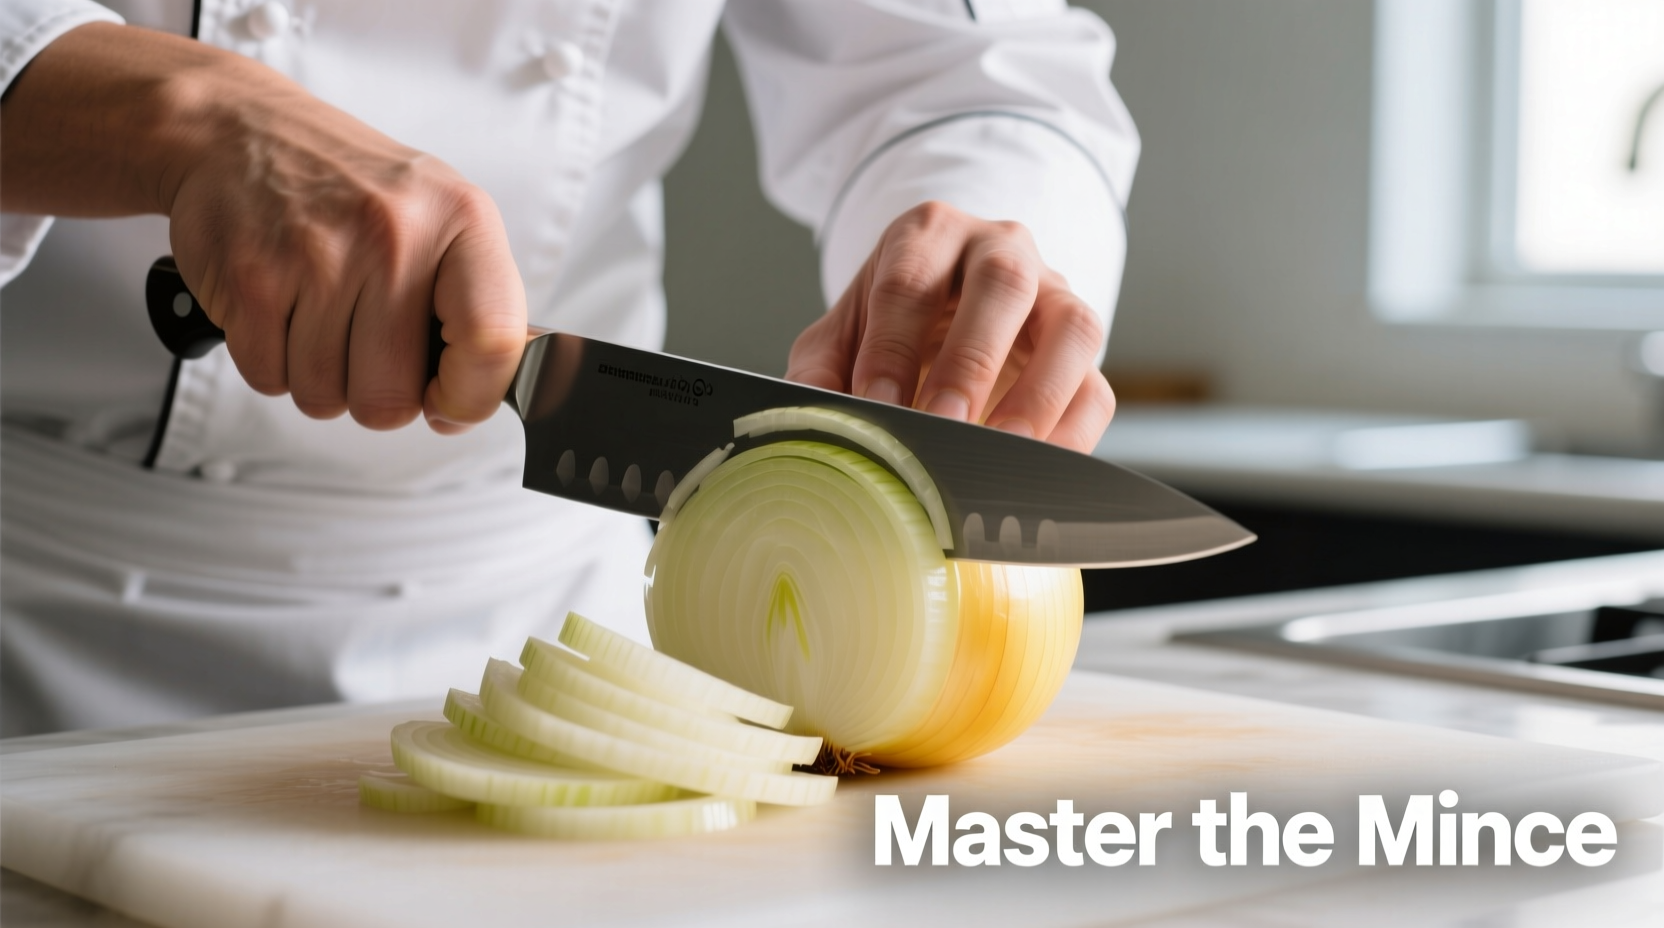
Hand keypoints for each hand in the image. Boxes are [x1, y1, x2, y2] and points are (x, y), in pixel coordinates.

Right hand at [1, 23, 523, 433]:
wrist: (241, 131)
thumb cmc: (353, 187)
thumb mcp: (443, 219)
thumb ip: (480, 304)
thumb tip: (494, 391)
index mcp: (461, 221)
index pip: (493, 341)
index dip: (471, 396)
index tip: (449, 401)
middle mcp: (393, 235)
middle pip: (393, 395)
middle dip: (377, 393)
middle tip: (366, 345)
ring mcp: (318, 256)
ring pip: (327, 396)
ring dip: (321, 378)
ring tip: (320, 317)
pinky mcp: (252, 278)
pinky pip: (271, 379)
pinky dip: (274, 363)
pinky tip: (283, 312)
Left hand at [786, 202, 1115, 452]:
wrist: (944, 312)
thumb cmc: (892, 323)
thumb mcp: (842, 335)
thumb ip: (820, 372)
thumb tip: (812, 422)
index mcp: (929, 234)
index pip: (910, 280)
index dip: (891, 348)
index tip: (875, 407)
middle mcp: (1001, 248)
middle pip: (1001, 284)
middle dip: (970, 362)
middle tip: (942, 426)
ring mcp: (1054, 292)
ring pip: (1072, 325)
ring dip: (1038, 394)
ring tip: (1003, 451)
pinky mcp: (1082, 348)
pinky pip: (1096, 387)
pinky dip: (1073, 432)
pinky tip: (1038, 470)